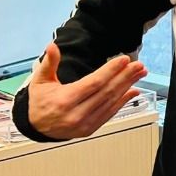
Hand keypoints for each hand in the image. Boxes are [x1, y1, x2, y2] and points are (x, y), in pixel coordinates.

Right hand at [25, 42, 146, 139]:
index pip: (94, 83)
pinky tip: (133, 90)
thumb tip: (52, 46)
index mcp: (64, 100)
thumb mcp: (40, 81)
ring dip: (127, 87)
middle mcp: (76, 114)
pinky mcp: (91, 129)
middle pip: (106, 92)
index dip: (111, 71)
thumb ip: (49, 63)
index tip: (123, 60)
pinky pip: (110, 113)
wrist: (36, 127)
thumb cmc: (39, 102)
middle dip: (125, 77)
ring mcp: (85, 124)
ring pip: (111, 102)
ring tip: (139, 74)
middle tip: (138, 65)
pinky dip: (123, 101)